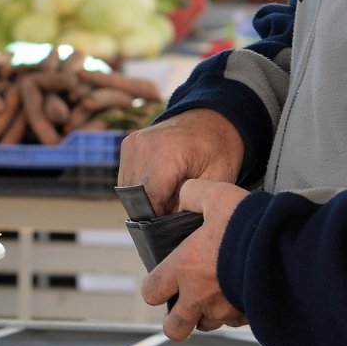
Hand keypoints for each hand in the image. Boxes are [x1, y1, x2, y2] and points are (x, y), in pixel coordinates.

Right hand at [116, 108, 244, 214]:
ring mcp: (134, 142)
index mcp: (168, 150)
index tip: (174, 224)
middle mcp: (144, 143)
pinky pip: (127, 178)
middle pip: (137, 195)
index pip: (150, 198)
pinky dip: (142, 187)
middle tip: (177, 207)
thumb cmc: (219, 149)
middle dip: (155, 209)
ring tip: (171, 192)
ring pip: (128, 189)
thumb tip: (168, 225)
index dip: (160, 218)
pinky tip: (162, 182)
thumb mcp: (217, 180)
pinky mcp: (128, 144)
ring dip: (147, 198)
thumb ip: (192, 203)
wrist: (212, 120)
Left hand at [143, 178, 249, 340]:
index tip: (164, 278)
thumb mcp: (218, 196)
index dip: (154, 286)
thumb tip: (185, 196)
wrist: (286, 249)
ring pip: (206, 325)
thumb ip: (194, 194)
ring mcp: (224, 311)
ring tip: (218, 293)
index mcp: (183, 268)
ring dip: (207, 314)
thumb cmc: (248, 224)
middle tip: (185, 303)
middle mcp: (199, 296)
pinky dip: (235, 312)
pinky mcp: (247, 317)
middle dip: (176, 320)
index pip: (150, 292)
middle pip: (174, 328)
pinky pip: (235, 322)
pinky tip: (243, 291)